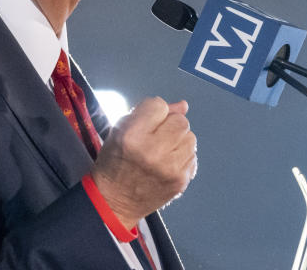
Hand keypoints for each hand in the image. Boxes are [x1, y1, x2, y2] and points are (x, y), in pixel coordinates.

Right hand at [91, 97, 197, 228]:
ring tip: (163, 150)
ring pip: (191, 137)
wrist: (114, 202)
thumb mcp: (120, 130)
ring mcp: (169, 168)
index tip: (146, 122)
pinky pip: (193, 156)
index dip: (153, 111)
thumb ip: (149, 112)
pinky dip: (182, 156)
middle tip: (157, 137)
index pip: (158, 105)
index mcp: (132, 135)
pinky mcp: (180, 181)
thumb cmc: (113, 162)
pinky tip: (168, 163)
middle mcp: (152, 151)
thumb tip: (183, 105)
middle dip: (170, 125)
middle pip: (180, 121)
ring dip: (179, 140)